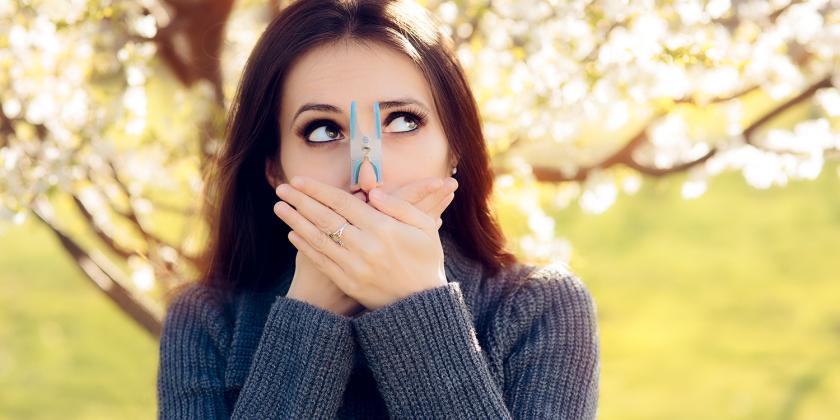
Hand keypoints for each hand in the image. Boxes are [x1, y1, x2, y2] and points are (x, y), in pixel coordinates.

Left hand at [275, 176, 456, 310]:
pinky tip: (293, 233)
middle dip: (301, 201)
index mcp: (384, 229)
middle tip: (282, 188)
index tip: (300, 180)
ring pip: (319, 239)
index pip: (344, 203)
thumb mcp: (424, 227)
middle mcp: (366, 247)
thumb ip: (399, 206)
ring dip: (296, 221)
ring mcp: (355, 267)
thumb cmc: (426, 260)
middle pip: (326, 218)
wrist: (423, 303)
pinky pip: (322, 261)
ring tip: (279, 207)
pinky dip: (305, 246)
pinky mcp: (349, 283)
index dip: (319, 190)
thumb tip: (372, 192)